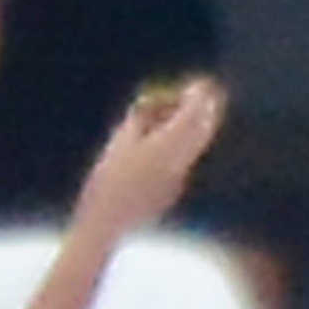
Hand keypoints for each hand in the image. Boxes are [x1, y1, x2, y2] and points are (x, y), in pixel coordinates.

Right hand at [74, 72, 225, 241]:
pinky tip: (151, 149)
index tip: (198, 83)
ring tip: (158, 122)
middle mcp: (180, 162)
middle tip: (195, 95)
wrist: (106, 225)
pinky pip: (183, 160)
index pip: (194, 115)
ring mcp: (180, 178)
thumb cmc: (106, 181)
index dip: (198, 96)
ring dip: (188, 128)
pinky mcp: (175, 190)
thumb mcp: (119, 142)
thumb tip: (152, 105)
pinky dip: (178, 146)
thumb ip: (140, 120)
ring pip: (194, 145)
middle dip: (202, 109)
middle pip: (202, 130)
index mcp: (164, 147)